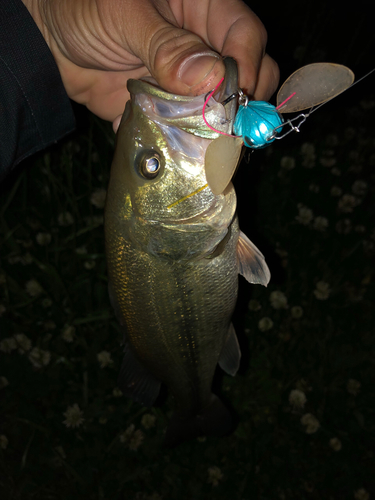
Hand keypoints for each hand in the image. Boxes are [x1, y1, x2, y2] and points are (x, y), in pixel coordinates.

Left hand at [23, 0, 278, 126]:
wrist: (48, 43)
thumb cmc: (83, 7)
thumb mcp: (125, 16)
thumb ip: (167, 46)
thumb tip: (212, 79)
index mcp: (202, 9)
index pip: (244, 36)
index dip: (249, 66)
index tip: (238, 98)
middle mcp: (201, 47)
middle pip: (244, 77)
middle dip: (240, 105)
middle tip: (226, 129)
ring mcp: (185, 83)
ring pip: (217, 111)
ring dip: (211, 132)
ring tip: (200, 148)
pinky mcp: (167, 110)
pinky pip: (185, 130)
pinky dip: (181, 144)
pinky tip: (170, 150)